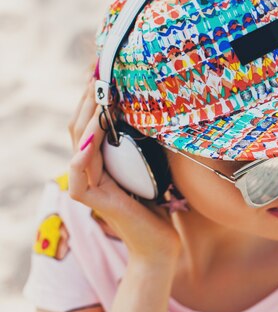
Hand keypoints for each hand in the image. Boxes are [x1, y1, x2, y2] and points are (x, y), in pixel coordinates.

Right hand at [67, 78, 180, 263]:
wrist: (160, 245)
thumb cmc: (161, 206)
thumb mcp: (154, 167)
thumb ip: (147, 144)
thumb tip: (164, 111)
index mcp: (101, 159)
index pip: (91, 119)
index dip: (96, 94)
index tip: (107, 67)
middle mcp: (89, 167)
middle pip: (80, 123)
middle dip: (89, 94)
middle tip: (99, 67)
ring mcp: (86, 183)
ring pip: (78, 140)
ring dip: (87, 112)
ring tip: (96, 88)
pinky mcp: (90, 199)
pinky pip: (81, 170)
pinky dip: (85, 150)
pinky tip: (94, 132)